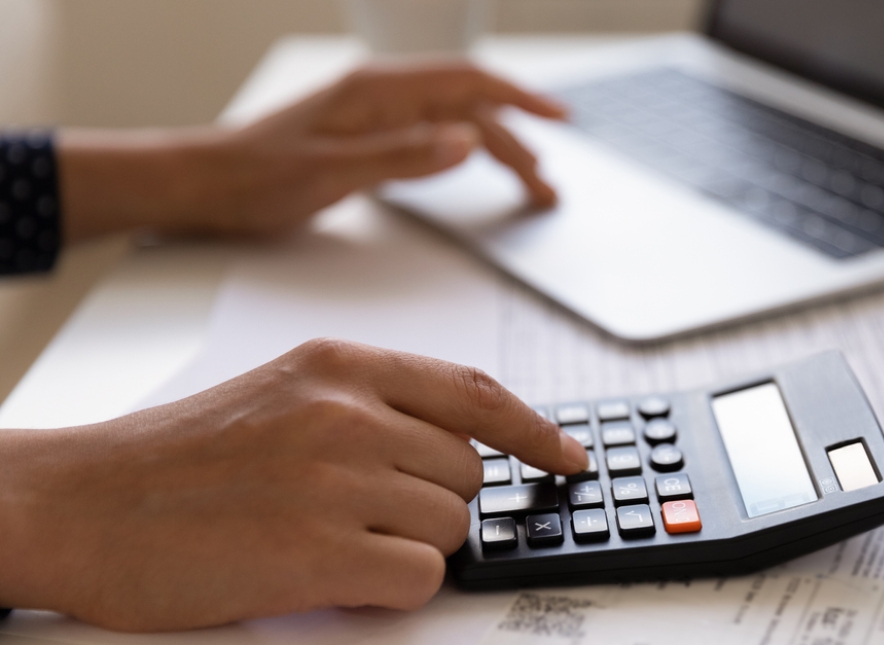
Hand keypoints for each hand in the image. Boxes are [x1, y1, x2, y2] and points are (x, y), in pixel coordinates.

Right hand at [0, 339, 587, 630]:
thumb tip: (463, 449)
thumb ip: (375, 406)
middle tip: (365, 515)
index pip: (477, 392)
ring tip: (329, 541)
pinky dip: (387, 587)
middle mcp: (347, 413)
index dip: (536, 430)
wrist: (82, 503)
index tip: (569, 458)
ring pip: (449, 528)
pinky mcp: (319, 552)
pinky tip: (329, 574)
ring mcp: (335, 481)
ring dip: (405, 547)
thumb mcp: (284, 393)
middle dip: (432, 503)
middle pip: (467, 473)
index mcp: (341, 366)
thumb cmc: (179, 458)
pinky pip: (418, 578)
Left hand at [58, 61, 566, 241]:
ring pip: (454, 126)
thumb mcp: (331, 172)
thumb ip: (403, 155)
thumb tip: (469, 142)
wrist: (204, 183)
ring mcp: (375, 114)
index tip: (560, 118)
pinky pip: (432, 138)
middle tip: (547, 189)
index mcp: (377, 91)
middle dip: (517, 144)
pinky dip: (465, 154)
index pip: (467, 82)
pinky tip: (476, 168)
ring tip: (530, 186)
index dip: (519, 97)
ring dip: (496, 152)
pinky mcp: (367, 136)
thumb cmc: (255, 177)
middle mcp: (381, 95)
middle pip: (469, 109)